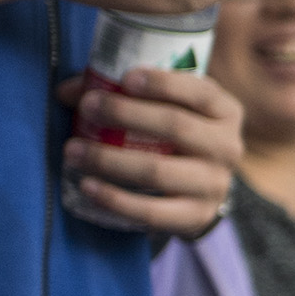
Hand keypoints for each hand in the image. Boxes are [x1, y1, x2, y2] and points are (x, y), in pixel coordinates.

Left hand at [58, 64, 244, 232]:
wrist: (200, 191)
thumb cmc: (176, 137)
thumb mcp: (167, 108)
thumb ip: (124, 94)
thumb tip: (67, 91)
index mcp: (225, 112)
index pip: (200, 92)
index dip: (164, 84)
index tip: (125, 78)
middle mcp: (227, 147)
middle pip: (176, 127)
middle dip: (126, 114)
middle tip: (88, 107)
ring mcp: (214, 185)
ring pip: (157, 171)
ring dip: (109, 160)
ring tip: (73, 150)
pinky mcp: (195, 216)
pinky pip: (150, 211)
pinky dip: (114, 199)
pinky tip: (87, 186)